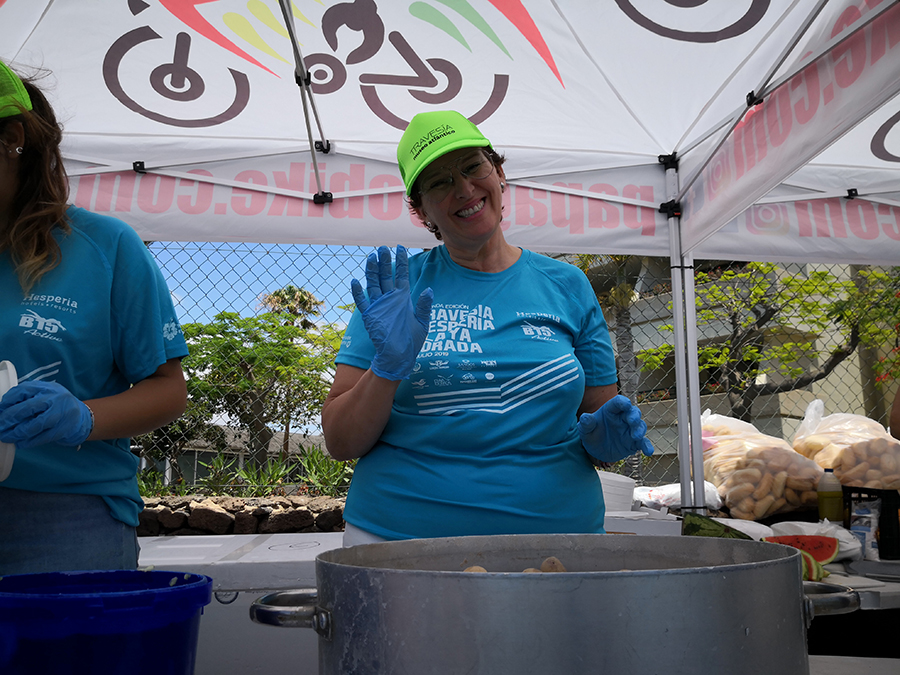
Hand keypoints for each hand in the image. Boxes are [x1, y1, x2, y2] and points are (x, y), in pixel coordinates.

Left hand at [0, 381, 93, 447]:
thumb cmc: (58, 406)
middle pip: (26, 408)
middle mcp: (55, 398)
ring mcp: (61, 414)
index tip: (0, 409)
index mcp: (47, 388)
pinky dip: (29, 442)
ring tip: (7, 437)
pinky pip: (42, 437)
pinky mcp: (63, 429)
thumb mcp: (46, 395)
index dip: (8, 401)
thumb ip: (29, 398)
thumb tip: (4, 410)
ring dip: (17, 433)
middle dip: (9, 419)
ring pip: (34, 425)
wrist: (82, 417)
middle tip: (0, 426)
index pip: (22, 391)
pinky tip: (20, 443)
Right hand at [351, 245, 432, 380]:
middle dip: (384, 261)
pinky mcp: (370, 316)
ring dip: (372, 271)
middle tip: (382, 247)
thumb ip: (424, 305)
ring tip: (371, 257)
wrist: (400, 358)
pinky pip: (362, 302)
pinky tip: (355, 281)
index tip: (400, 248)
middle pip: (386, 276)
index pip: (401, 275)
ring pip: (374, 284)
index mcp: (403, 299)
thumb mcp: (423, 322)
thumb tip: (429, 289)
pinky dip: (358, 293)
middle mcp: (390, 300)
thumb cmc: (412, 342)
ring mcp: (379, 307)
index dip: (401, 261)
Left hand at [578, 395, 653, 462]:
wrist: (594, 450)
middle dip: (634, 416)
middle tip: (632, 421)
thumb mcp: (585, 429)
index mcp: (611, 410)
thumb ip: (586, 423)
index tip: (626, 404)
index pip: (618, 402)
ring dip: (639, 430)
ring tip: (635, 436)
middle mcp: (623, 418)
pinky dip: (647, 446)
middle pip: (633, 412)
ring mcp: (629, 430)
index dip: (622, 402)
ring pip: (640, 426)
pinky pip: (643, 443)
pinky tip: (648, 451)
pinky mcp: (633, 443)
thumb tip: (585, 418)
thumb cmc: (590, 433)